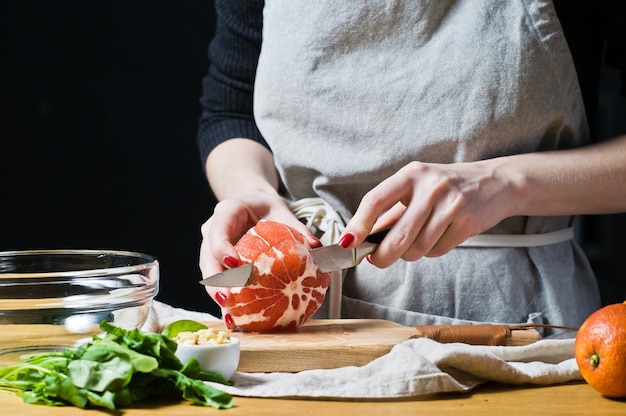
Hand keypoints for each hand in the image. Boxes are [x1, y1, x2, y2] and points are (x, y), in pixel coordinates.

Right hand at [199, 191, 316, 325]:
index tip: (234, 262)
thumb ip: (298, 228)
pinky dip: (227, 301)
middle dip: (215, 282)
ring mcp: (212, 249)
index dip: (222, 248)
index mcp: (227, 212)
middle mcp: (213, 231)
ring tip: (231, 319)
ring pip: (209, 275)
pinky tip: (235, 320)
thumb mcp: (283, 211)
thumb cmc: (267, 209)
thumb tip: (316, 247)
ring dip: (219, 297)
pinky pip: (218, 283)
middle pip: (207, 259)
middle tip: (227, 299)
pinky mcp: (217, 265)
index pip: (218, 230)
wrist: (254, 206)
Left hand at [339, 160, 518, 266]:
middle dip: (383, 255)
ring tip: (418, 240)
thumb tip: (361, 236)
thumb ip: (392, 211)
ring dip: (411, 253)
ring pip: (417, 248)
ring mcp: (451, 204)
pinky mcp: (467, 221)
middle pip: (397, 236)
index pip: (375, 200)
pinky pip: (438, 250)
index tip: (348, 241)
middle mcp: (430, 186)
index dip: (358, 224)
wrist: (495, 182)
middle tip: (378, 260)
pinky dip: (433, 251)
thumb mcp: (418, 187)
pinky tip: (440, 236)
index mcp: (411, 174)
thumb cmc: (449, 186)